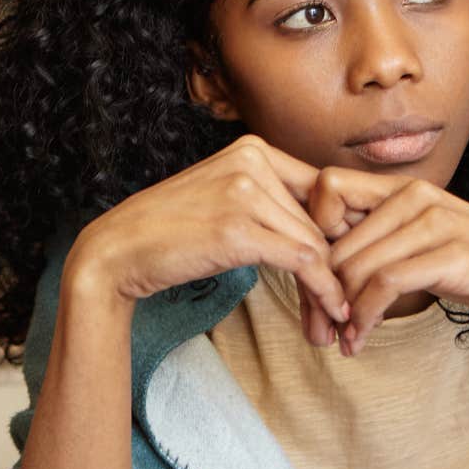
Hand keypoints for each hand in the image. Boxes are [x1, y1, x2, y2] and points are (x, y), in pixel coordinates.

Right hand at [68, 136, 350, 343]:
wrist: (118, 250)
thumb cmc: (170, 231)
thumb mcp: (223, 197)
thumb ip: (268, 200)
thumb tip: (325, 230)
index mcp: (252, 148)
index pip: (321, 190)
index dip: (341, 234)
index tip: (349, 271)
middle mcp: (251, 160)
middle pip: (321, 220)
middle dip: (337, 268)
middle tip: (342, 308)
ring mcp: (243, 191)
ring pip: (316, 243)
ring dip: (331, 288)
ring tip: (334, 321)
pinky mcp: (238, 228)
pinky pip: (302, 261)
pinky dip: (323, 291)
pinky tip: (331, 313)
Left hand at [308, 168, 468, 353]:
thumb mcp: (420, 241)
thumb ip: (378, 239)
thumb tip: (322, 262)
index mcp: (402, 186)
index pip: (326, 188)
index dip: (312, 230)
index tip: (319, 274)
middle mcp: (414, 194)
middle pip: (333, 238)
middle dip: (319, 289)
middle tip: (320, 326)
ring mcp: (433, 221)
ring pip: (354, 265)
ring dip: (340, 312)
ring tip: (342, 339)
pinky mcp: (450, 253)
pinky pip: (383, 284)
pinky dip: (363, 317)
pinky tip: (360, 340)